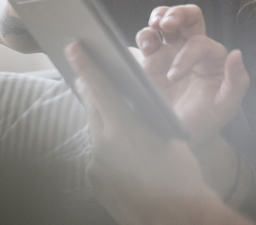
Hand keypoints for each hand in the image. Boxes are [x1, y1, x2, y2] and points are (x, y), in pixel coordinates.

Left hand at [64, 42, 240, 224]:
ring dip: (100, 117)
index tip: (74, 48)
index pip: (99, 88)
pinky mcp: (95, 179)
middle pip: (92, 107)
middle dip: (90, 88)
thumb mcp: (168, 136)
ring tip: (110, 108)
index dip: (86, 65)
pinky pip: (97, 152)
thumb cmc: (181, 175)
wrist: (175, 216)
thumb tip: (127, 109)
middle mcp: (103, 145)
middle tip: (87, 71)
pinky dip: (106, 142)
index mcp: (124, 128)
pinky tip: (121, 145)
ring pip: (94, 130)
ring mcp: (96, 164)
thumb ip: (142, 118)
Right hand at [135, 5, 249, 145]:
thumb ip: (236, 82)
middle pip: (189, 17)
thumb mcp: (224, 107)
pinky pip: (147, 38)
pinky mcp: (152, 61)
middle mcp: (193, 50)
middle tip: (167, 23)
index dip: (187, 53)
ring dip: (160, 16)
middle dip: (178, 13)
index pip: (200, 42)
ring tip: (155, 27)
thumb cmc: (206, 122)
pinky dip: (144, 35)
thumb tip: (237, 54)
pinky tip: (146, 46)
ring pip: (167, 20)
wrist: (178, 139)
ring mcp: (171, 53)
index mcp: (213, 58)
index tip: (174, 76)